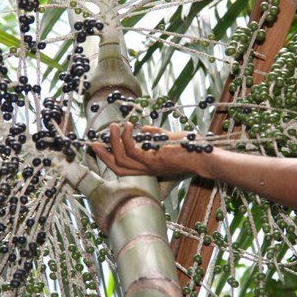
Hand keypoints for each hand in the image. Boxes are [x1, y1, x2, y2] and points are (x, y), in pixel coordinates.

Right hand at [91, 122, 205, 177]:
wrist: (202, 156)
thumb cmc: (189, 148)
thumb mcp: (167, 139)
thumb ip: (154, 135)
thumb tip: (143, 128)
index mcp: (147, 167)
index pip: (123, 166)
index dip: (110, 158)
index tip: (100, 145)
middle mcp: (146, 170)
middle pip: (117, 167)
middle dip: (104, 155)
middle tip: (94, 142)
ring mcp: (149, 166)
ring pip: (122, 158)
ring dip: (115, 142)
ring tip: (114, 126)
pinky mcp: (153, 160)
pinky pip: (133, 150)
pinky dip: (127, 138)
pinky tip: (129, 126)